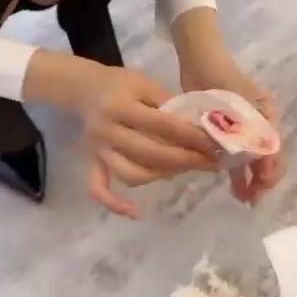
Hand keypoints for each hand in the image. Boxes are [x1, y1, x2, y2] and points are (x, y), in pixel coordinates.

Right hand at [79, 67, 218, 218]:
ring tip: (185, 170)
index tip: (214, 143)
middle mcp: (107, 131)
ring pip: (131, 173)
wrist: (82, 88)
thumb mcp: (145, 83)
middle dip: (185, 159)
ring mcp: (98, 150)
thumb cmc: (119, 83)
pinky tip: (135, 213)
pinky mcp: (92, 162)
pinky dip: (114, 204)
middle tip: (210, 162)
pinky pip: (98, 188)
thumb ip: (169, 103)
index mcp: (120, 106)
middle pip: (150, 153)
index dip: (191, 136)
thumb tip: (199, 126)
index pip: (162, 125)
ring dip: (161, 175)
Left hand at [182, 62, 284, 204]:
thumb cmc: (219, 78)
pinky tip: (234, 185)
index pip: (274, 150)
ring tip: (243, 198)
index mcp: (268, 117)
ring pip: (252, 159)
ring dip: (250, 178)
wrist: (200, 60)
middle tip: (250, 199)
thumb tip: (255, 162)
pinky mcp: (228, 131)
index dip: (269, 172)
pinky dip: (237, 169)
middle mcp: (261, 124)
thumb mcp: (234, 105)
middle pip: (267, 158)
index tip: (259, 186)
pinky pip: (237, 154)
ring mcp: (245, 128)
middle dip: (262, 180)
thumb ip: (244, 132)